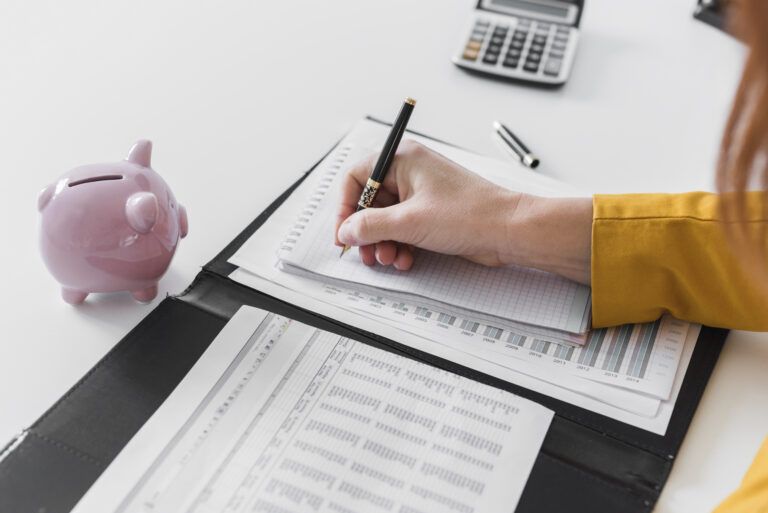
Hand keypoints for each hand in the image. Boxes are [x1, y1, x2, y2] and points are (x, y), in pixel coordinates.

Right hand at [334, 140, 591, 283]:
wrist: (509, 232)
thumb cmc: (471, 214)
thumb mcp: (410, 221)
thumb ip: (370, 225)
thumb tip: (346, 230)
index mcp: (404, 159)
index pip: (357, 176)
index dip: (345, 205)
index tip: (344, 231)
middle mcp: (410, 173)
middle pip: (369, 201)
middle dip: (366, 231)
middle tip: (366, 252)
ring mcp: (421, 195)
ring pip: (385, 219)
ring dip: (383, 242)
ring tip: (389, 258)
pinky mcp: (431, 214)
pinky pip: (402, 229)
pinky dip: (399, 245)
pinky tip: (405, 259)